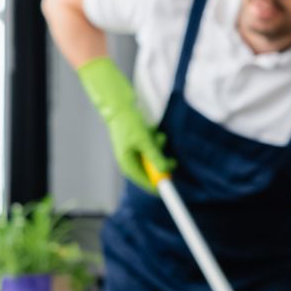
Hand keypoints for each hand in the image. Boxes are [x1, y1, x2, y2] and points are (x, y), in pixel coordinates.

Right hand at [76, 57, 171, 190]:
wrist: (118, 104)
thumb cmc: (128, 123)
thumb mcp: (144, 140)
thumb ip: (155, 157)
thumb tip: (165, 171)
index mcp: (128, 165)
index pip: (145, 182)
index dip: (159, 185)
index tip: (172, 186)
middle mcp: (130, 160)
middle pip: (151, 171)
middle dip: (161, 163)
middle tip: (173, 161)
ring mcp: (134, 151)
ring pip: (153, 157)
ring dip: (158, 148)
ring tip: (158, 137)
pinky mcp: (138, 142)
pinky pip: (152, 147)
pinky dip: (155, 140)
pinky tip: (152, 131)